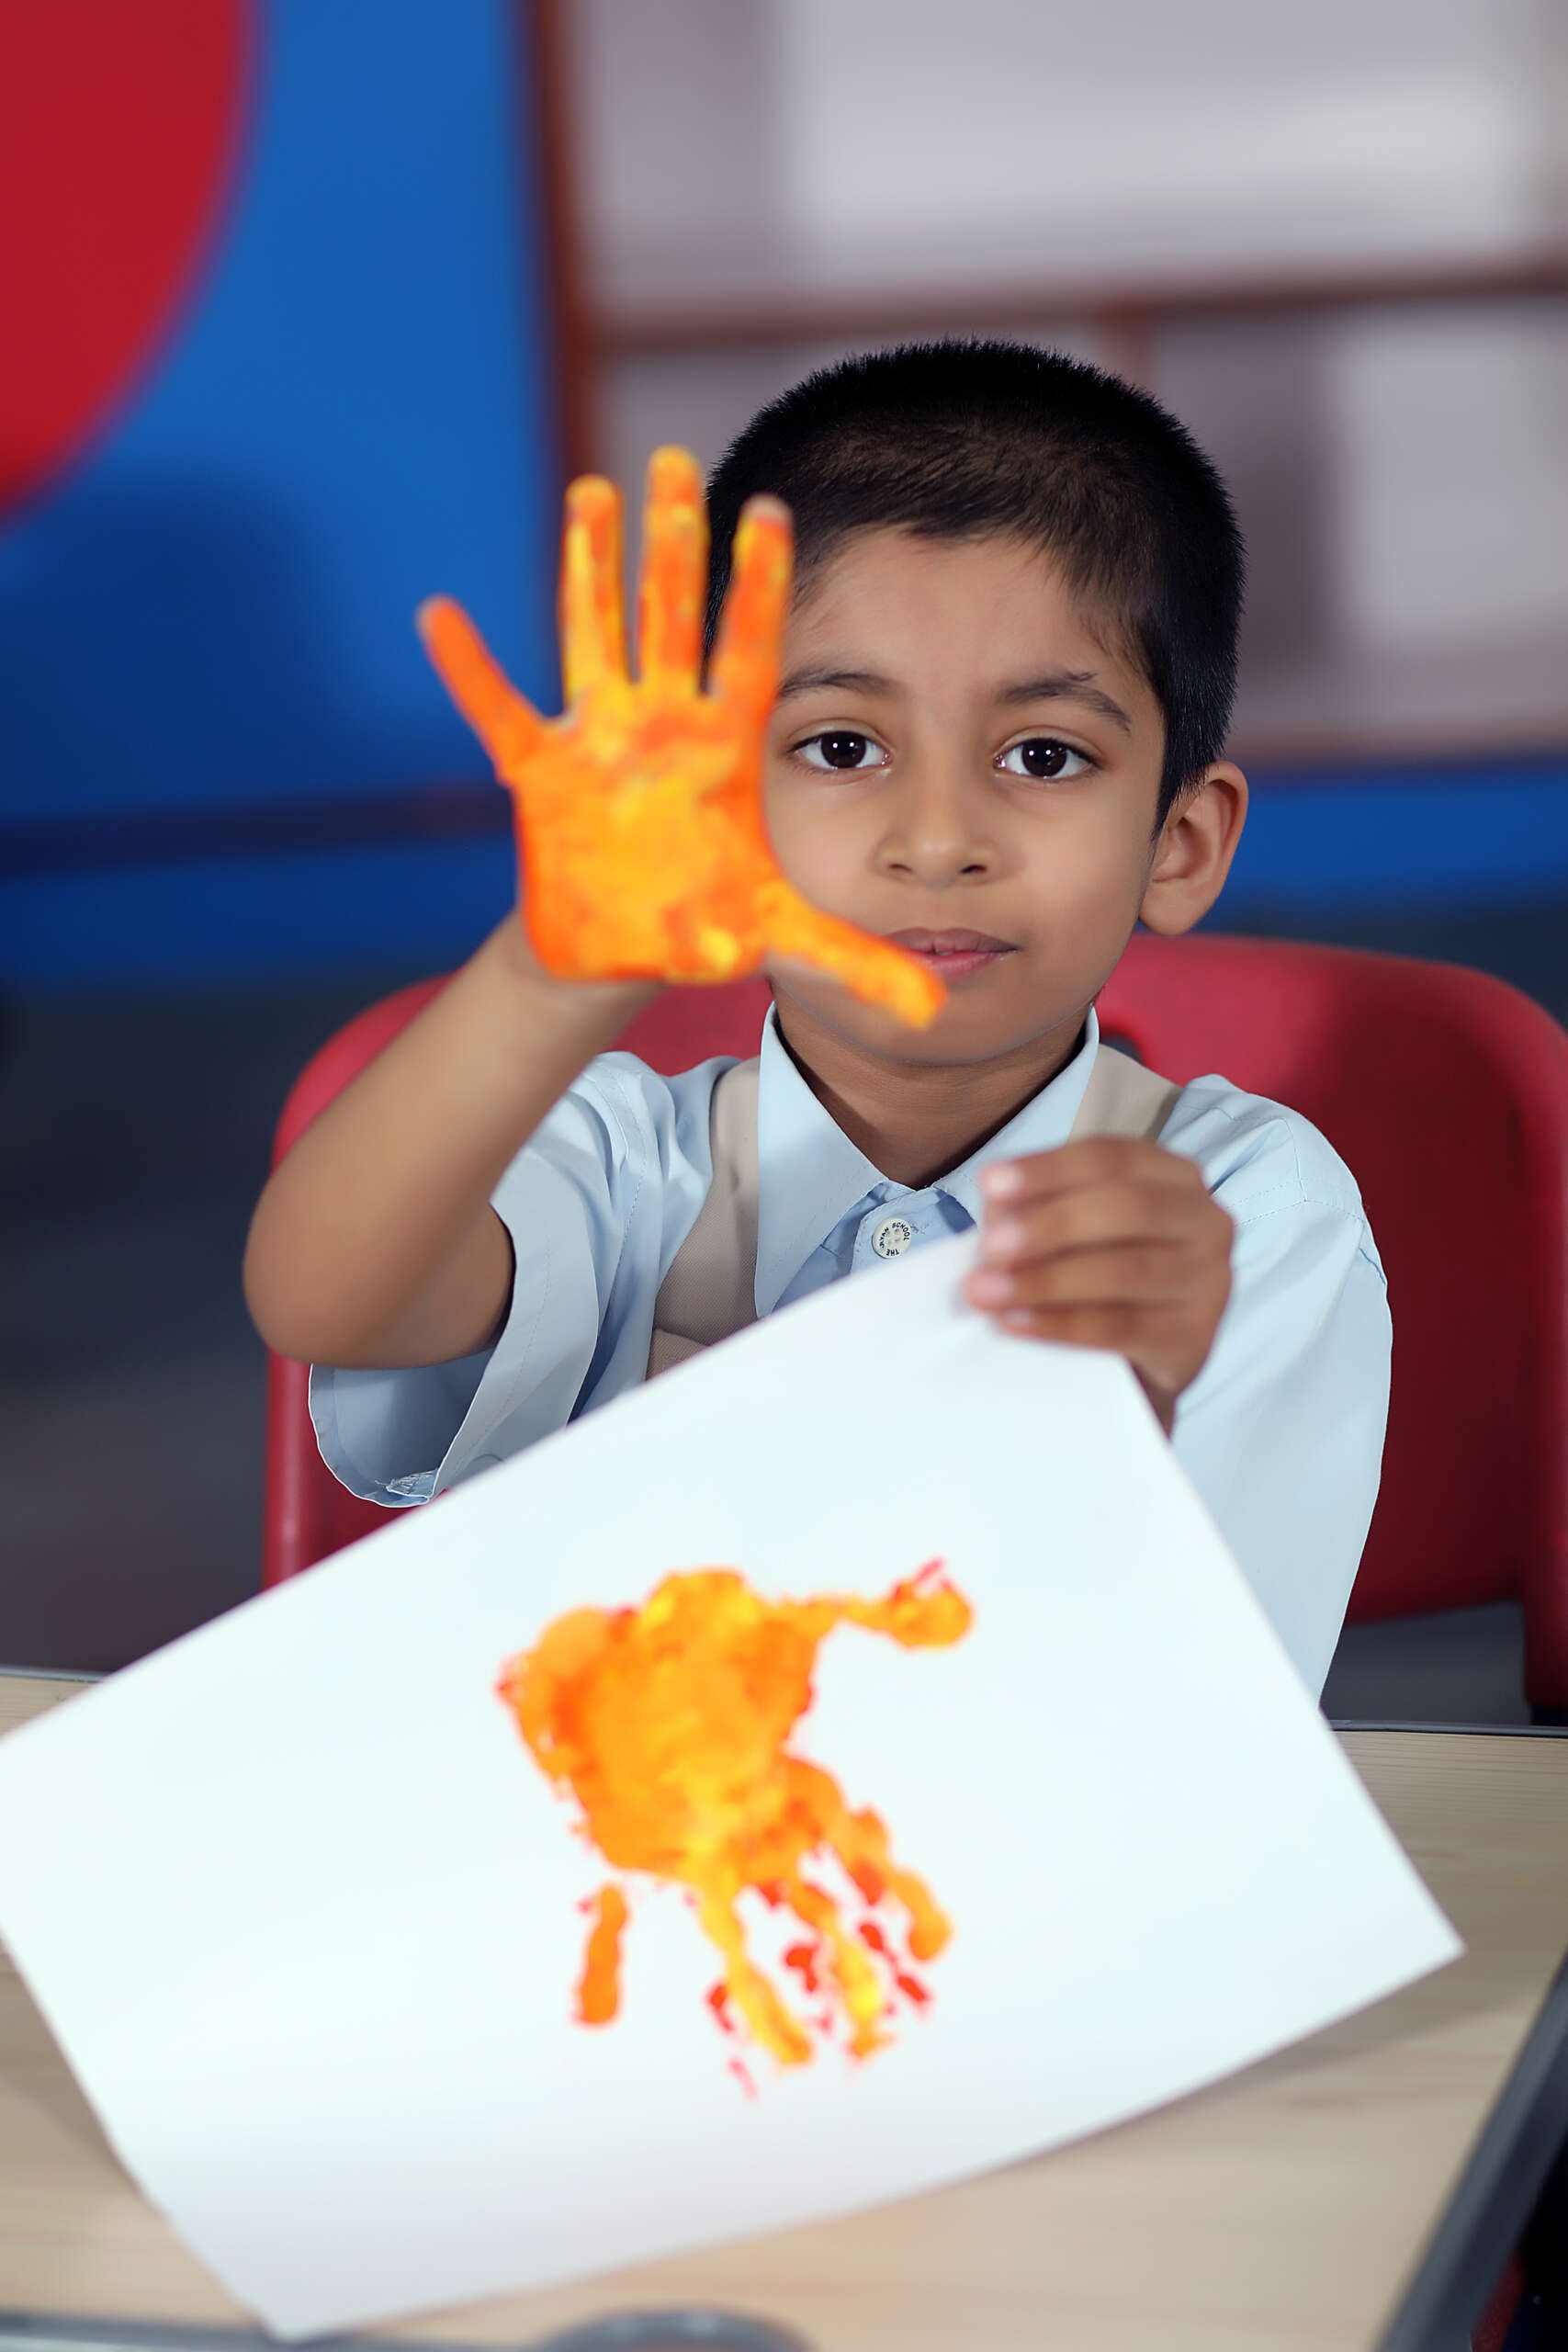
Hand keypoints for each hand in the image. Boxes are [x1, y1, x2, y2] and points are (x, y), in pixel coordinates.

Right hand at [417, 448, 943, 1029]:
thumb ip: (856, 962)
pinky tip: (439, 616)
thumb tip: (936, 1012)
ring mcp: (599, 742)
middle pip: (670, 619)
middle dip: (674, 544)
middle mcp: (662, 727)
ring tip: (592, 493)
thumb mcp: (781, 938)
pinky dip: (468, 670)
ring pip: (594, 638)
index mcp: (723, 749)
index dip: (758, 586)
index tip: (773, 511)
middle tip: (680, 461)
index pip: (748, 651)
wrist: (624, 953)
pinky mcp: (541, 775)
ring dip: (588, 570)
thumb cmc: (704, 921)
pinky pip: (498, 713)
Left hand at [965, 1140, 1233, 1432]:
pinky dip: (1061, 1325)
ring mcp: (1209, 1281)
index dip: (1049, 1169)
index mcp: (1173, 1176)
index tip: (989, 1185)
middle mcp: (1205, 1220)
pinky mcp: (1194, 1339)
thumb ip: (1033, 1208)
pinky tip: (1016, 1323)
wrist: (1132, 1361)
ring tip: (986, 1293)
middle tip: (991, 1246)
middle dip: (1051, 1225)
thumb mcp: (1064, 1230)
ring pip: (1125, 1271)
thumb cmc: (1094, 1276)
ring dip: (1046, 1281)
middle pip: (1128, 1208)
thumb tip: (1000, 1207)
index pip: (1112, 1158)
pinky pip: (1121, 1328)